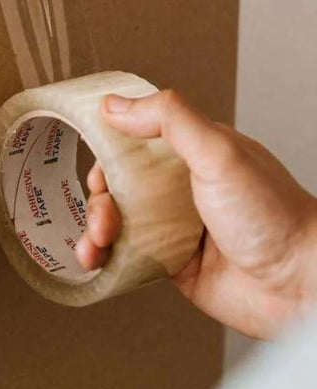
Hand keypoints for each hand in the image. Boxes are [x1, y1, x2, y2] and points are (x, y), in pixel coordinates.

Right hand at [75, 90, 316, 338]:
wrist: (299, 286)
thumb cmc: (273, 217)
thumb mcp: (218, 153)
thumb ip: (169, 120)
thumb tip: (116, 103)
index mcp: (192, 153)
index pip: (134, 140)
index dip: (107, 151)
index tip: (93, 165)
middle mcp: (180, 187)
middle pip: (117, 184)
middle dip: (98, 200)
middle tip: (104, 216)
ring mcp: (172, 225)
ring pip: (115, 221)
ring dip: (95, 231)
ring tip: (98, 246)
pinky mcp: (168, 261)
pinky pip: (123, 254)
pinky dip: (103, 258)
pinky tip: (97, 261)